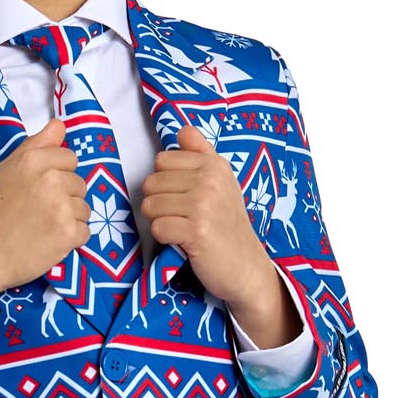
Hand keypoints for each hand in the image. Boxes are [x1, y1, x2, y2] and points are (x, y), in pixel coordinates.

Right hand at [0, 117, 90, 296]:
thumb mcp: (7, 169)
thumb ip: (36, 145)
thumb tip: (60, 125)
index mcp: (34, 160)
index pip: (70, 158)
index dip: (57, 174)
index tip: (39, 189)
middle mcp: (51, 179)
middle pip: (80, 184)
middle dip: (65, 197)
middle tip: (38, 211)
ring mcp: (61, 207)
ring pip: (84, 209)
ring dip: (69, 219)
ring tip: (42, 227)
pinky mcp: (68, 233)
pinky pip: (85, 232)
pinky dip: (70, 240)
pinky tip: (49, 240)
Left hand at [140, 124, 302, 344]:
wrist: (246, 267)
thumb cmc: (228, 225)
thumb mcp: (221, 183)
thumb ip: (200, 154)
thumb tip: (183, 130)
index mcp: (214, 165)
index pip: (162, 161)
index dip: (165, 182)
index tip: (183, 197)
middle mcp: (210, 180)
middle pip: (151, 183)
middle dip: (160, 204)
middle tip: (183, 217)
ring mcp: (204, 205)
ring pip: (150, 206)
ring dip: (161, 222)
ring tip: (183, 229)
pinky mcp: (196, 231)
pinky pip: (157, 227)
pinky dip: (165, 239)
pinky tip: (183, 242)